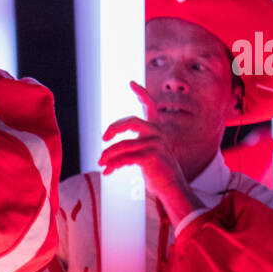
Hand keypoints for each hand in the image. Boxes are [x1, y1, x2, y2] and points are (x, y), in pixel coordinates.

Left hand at [98, 82, 201, 224]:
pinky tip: (107, 171)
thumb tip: (104, 157)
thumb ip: (129, 150)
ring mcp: (155, 145)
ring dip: (108, 155)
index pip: (150, 107)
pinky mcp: (151, 157)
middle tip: (103, 137)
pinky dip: (113, 165)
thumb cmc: (157, 172)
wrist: (172, 188)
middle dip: (114, 128)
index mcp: (156, 131)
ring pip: (123, 145)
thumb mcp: (144, 157)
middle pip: (131, 122)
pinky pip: (125, 158)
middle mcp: (157, 134)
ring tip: (100, 162)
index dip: (142, 93)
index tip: (131, 83)